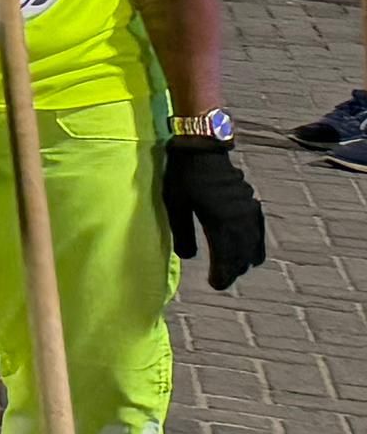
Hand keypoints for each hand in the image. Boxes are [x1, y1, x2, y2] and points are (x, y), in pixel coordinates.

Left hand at [162, 136, 266, 290]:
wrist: (203, 148)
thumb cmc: (184, 175)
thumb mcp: (175, 204)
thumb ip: (181, 232)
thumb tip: (188, 257)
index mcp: (220, 221)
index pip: (226, 256)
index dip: (223, 273)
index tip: (217, 286)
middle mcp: (239, 218)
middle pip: (242, 252)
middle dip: (234, 269)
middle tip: (223, 281)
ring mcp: (248, 209)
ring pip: (253, 242)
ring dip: (246, 258)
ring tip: (238, 269)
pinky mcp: (250, 201)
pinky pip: (259, 228)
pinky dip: (256, 242)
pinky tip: (253, 249)